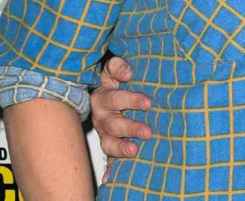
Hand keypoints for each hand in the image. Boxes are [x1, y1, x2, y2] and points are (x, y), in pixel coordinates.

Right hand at [92, 56, 151, 181]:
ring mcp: (104, 133)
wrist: (97, 92)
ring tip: (134, 151)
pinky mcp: (108, 144)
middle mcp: (101, 117)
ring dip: (121, 148)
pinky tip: (110, 179)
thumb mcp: (111, 69)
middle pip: (114, 124)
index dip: (131, 100)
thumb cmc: (112, 80)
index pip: (116, 98)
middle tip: (148, 132)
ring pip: (109, 143)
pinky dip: (110, 169)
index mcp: (102, 97)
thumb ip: (117, 66)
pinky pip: (108, 158)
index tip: (148, 103)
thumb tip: (127, 72)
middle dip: (130, 128)